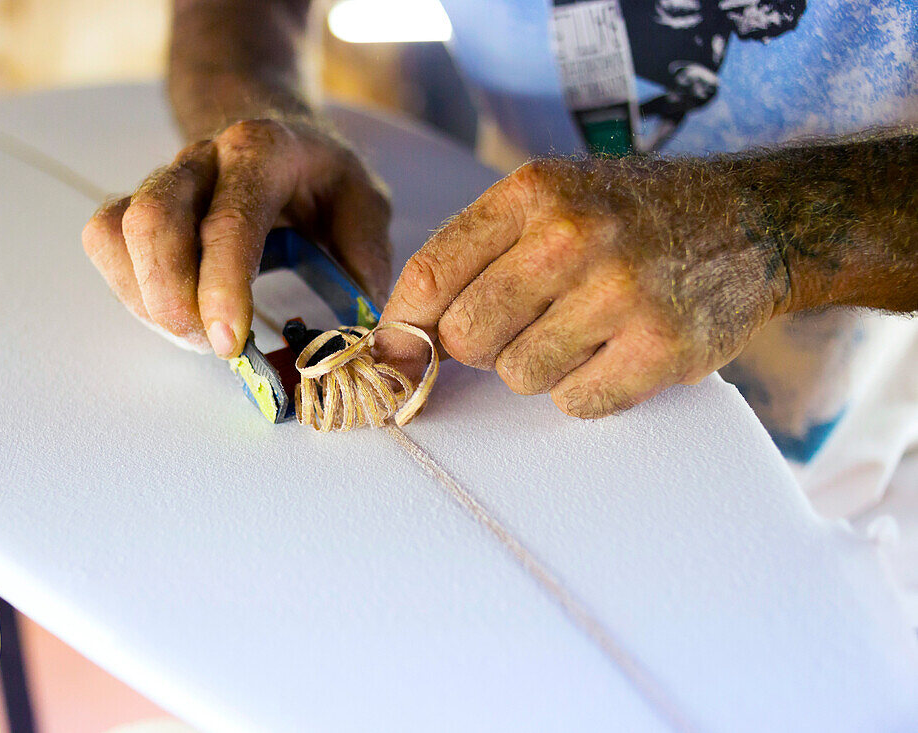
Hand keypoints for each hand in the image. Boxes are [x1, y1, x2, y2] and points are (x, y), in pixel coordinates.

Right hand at [82, 118, 391, 356]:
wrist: (274, 135)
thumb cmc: (318, 179)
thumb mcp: (362, 201)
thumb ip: (364, 257)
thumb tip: (350, 330)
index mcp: (262, 152)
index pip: (229, 220)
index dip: (222, 285)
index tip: (229, 340)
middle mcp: (202, 158)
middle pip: (154, 220)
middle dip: (173, 299)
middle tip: (212, 346)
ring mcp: (162, 179)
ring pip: (117, 231)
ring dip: (147, 299)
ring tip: (194, 334)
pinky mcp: (135, 203)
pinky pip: (103, 241)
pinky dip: (127, 288)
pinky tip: (168, 312)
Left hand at [380, 156, 789, 417]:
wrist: (749, 222)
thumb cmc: (631, 217)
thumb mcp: (550, 200)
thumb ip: (474, 254)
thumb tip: (401, 336)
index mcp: (532, 194)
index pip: (429, 275)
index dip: (404, 326)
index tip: (399, 350)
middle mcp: (574, 237)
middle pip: (465, 336)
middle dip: (479, 345)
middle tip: (520, 326)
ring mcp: (621, 293)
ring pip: (518, 376)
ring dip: (538, 366)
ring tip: (581, 328)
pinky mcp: (662, 348)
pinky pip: (575, 403)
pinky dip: (586, 389)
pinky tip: (614, 352)